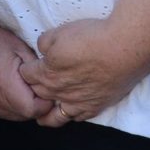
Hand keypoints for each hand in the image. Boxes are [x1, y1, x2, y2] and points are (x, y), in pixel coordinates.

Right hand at [0, 6, 51, 122]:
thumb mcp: (20, 48)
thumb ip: (37, 71)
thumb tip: (52, 86)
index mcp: (6, 84)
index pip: (34, 110)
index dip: (45, 102)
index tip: (47, 89)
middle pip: (26, 115)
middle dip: (37, 104)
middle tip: (38, 86)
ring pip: (16, 115)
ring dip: (24, 105)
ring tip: (24, 86)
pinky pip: (4, 112)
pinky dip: (12, 105)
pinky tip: (12, 89)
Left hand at [23, 17, 145, 128]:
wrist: (124, 49)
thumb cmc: (91, 37)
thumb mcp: (60, 32)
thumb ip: (45, 42)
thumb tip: (42, 49)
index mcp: (47, 73)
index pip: (27, 75)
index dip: (26, 68)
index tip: (28, 66)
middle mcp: (59, 92)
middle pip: (38, 94)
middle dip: (33, 89)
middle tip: (34, 85)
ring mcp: (77, 103)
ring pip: (54, 116)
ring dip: (46, 114)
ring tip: (42, 115)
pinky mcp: (96, 106)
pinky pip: (77, 118)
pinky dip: (71, 116)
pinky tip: (71, 112)